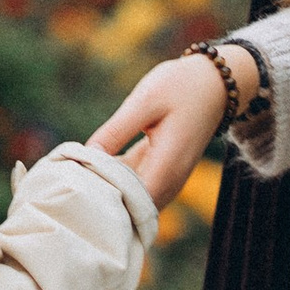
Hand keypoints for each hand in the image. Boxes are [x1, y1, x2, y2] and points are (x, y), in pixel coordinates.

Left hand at [91, 49, 231, 210]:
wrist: (217, 82)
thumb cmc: (181, 86)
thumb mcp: (144, 101)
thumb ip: (116, 131)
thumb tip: (87, 156)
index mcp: (167, 166)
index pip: (131, 202)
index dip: (103, 201)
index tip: (77, 187)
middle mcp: (172, 180)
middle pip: (132, 207)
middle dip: (103, 199)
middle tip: (72, 185)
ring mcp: (171, 178)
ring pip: (136, 199)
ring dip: (111, 191)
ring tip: (80, 176)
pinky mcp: (167, 170)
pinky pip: (140, 186)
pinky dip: (120, 181)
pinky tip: (97, 167)